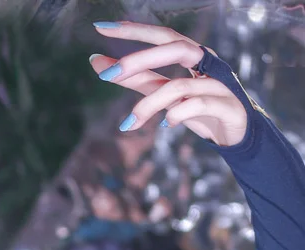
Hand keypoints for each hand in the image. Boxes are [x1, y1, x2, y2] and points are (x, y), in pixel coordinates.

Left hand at [91, 21, 247, 146]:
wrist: (236, 134)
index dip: (134, 30)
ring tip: (128, 123)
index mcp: (193, 54)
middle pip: (174, 48)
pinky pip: (198, 106)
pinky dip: (177, 115)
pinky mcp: (228, 106)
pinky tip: (165, 125)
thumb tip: (100, 65)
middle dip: (139, 59)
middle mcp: (207, 62)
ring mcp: (219, 82)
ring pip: (180, 85)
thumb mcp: (165, 93)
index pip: (162, 35)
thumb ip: (136, 79)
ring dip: (149, 104)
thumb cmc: (199, 109)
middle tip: (109, 73)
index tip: (102, 27)